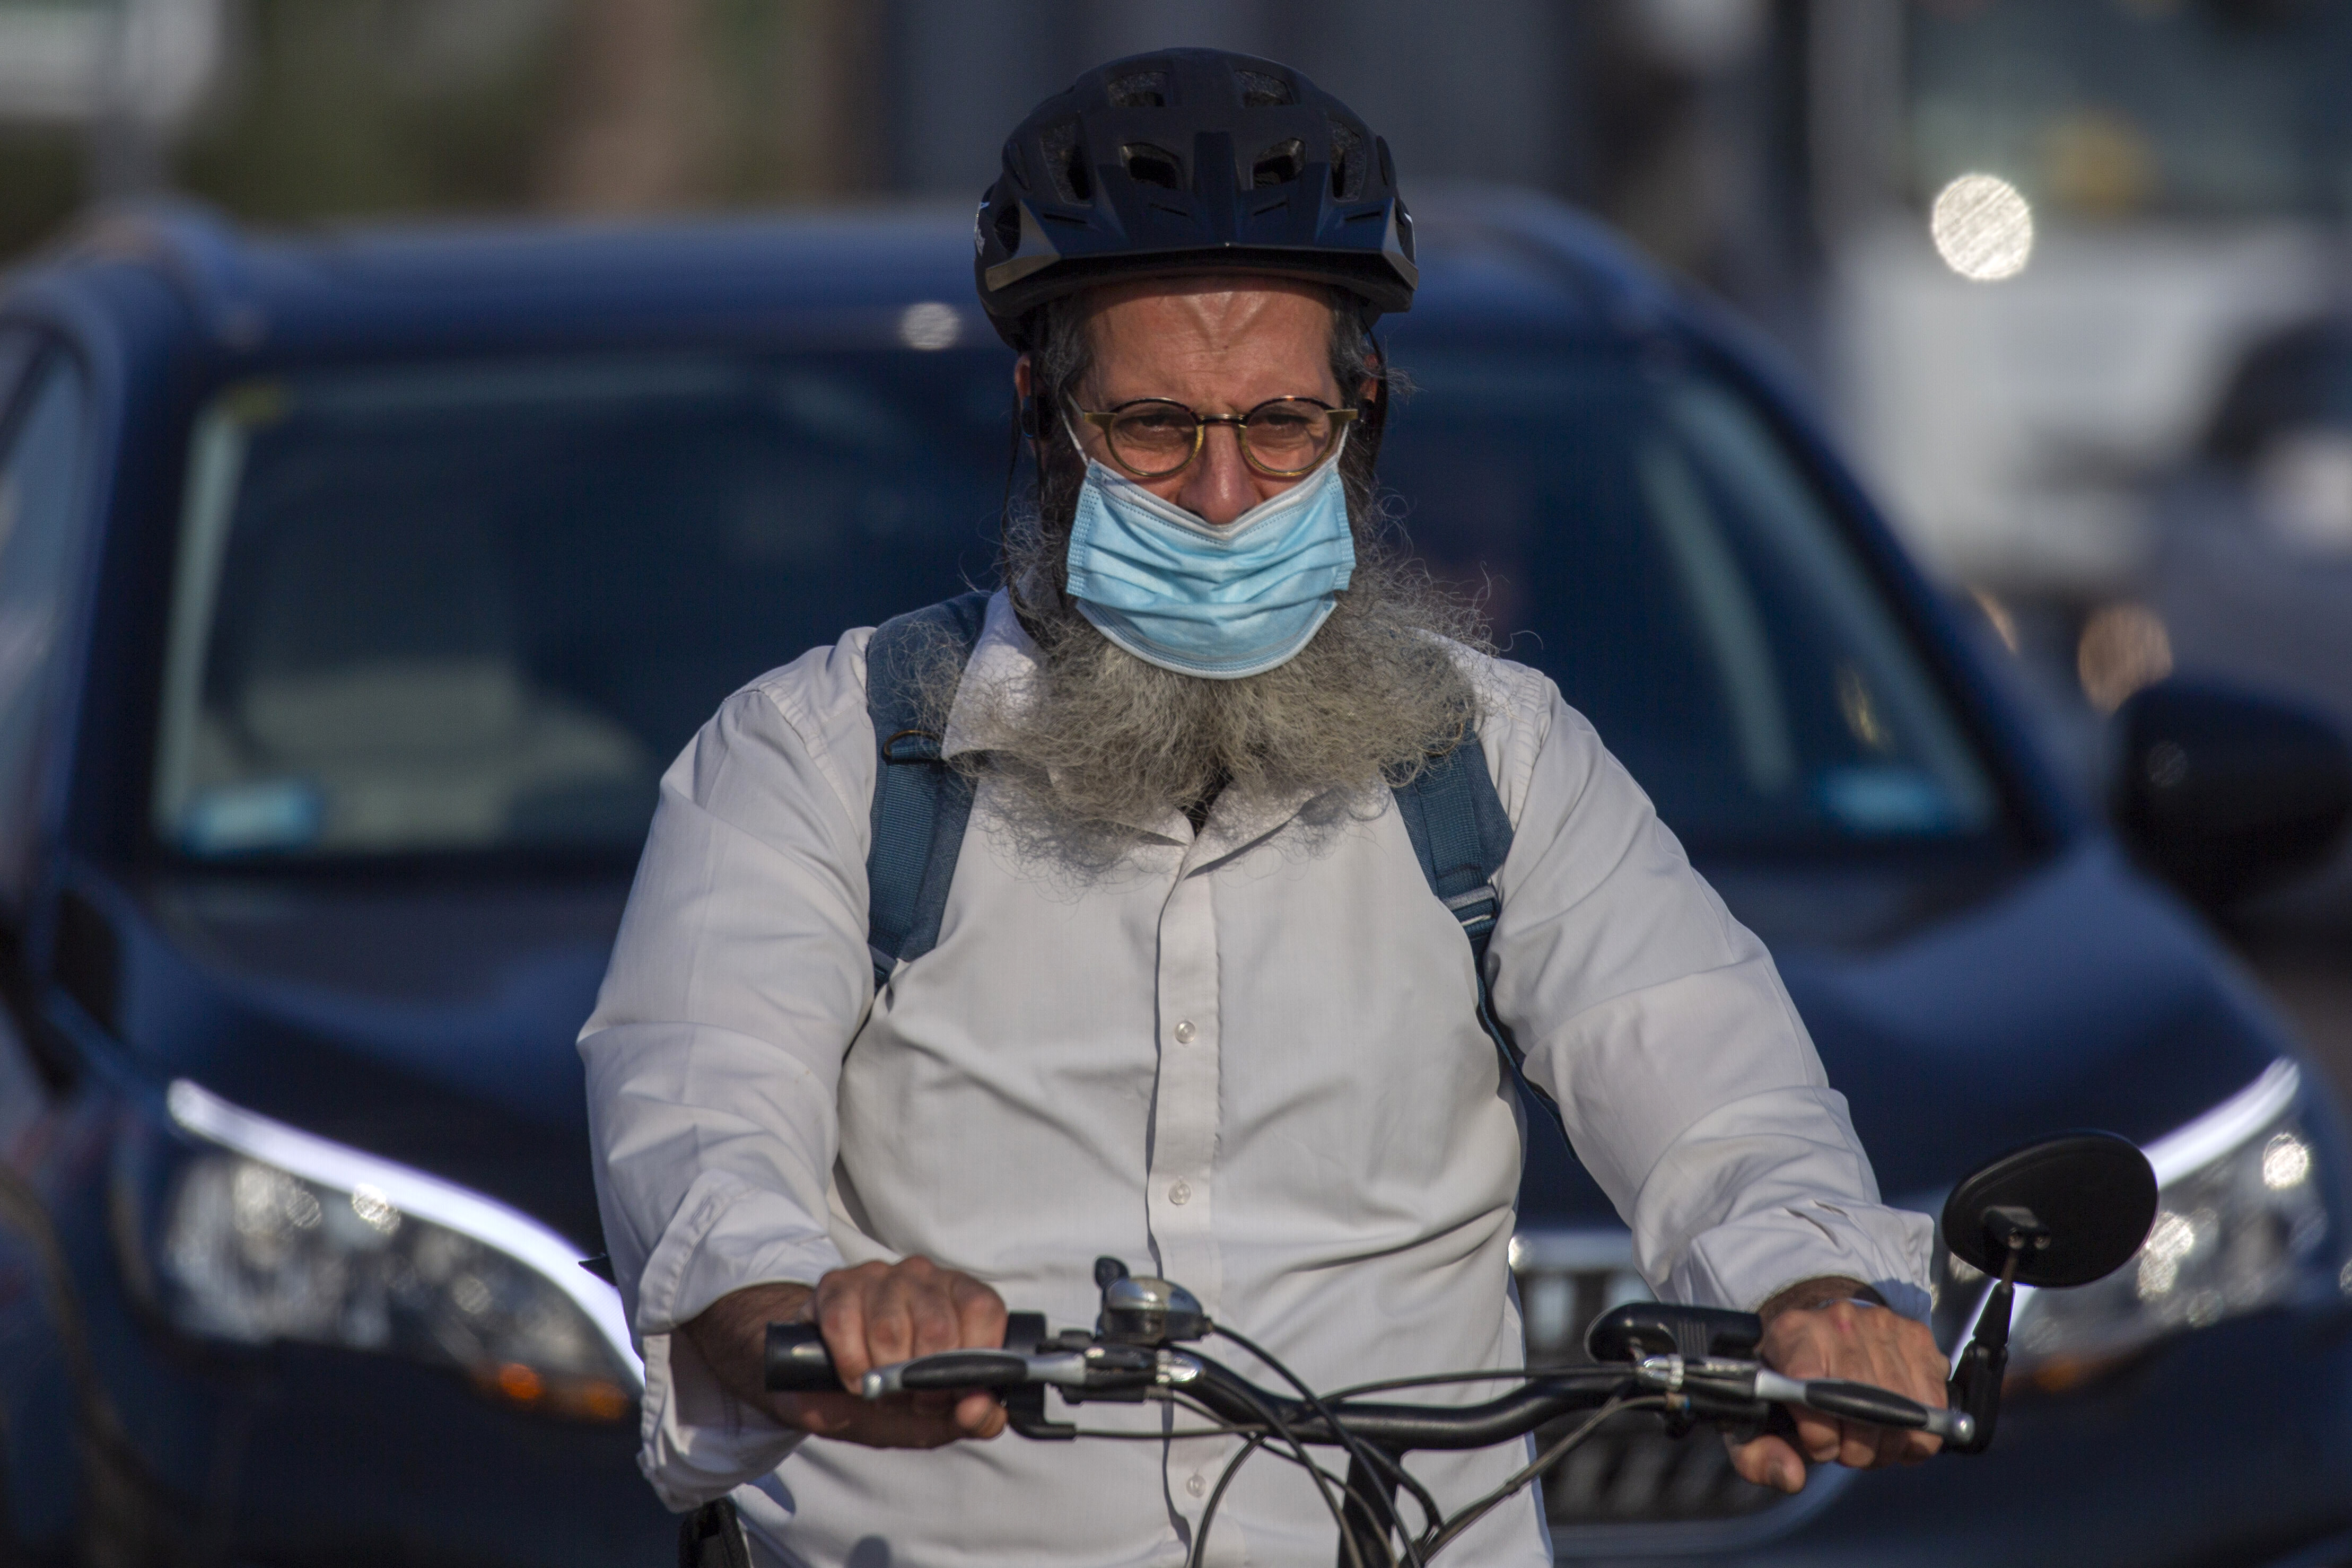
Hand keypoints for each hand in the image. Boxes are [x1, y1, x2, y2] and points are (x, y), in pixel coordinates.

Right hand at [680, 1257, 1009, 1448]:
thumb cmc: (885, 1392)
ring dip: (882, 1376)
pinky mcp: (836, 1283)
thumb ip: (972, 1418)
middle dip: (921, 1381)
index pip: (984, 1311)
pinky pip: (844, 1324)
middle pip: (937, 1327)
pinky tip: (850, 1378)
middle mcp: (925, 1276)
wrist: (814, 1381)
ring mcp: (879, 1275)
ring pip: (890, 1328)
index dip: (970, 1362)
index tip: (950, 1394)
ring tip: (877, 1389)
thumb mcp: (933, 1416)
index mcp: (961, 1298)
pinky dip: (849, 1365)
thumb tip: (983, 1410)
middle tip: (906, 1398)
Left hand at [1727, 1278, 1947, 1493]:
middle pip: (1863, 1405)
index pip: (1810, 1388)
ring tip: (1870, 1440)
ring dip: (1889, 1445)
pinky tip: (1896, 1429)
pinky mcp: (1916, 1336)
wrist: (1820, 1336)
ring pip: (1904, 1410)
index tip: (1818, 1446)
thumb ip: (1759, 1456)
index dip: (1819, 1433)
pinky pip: (1933, 1405)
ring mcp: (1881, 1324)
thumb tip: (1791, 1475)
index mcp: (1790, 1334)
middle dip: (1857, 1448)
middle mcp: (1837, 1321)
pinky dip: (1919, 1434)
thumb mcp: (1758, 1419)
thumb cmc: (1789, 1384)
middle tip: (1847, 1451)